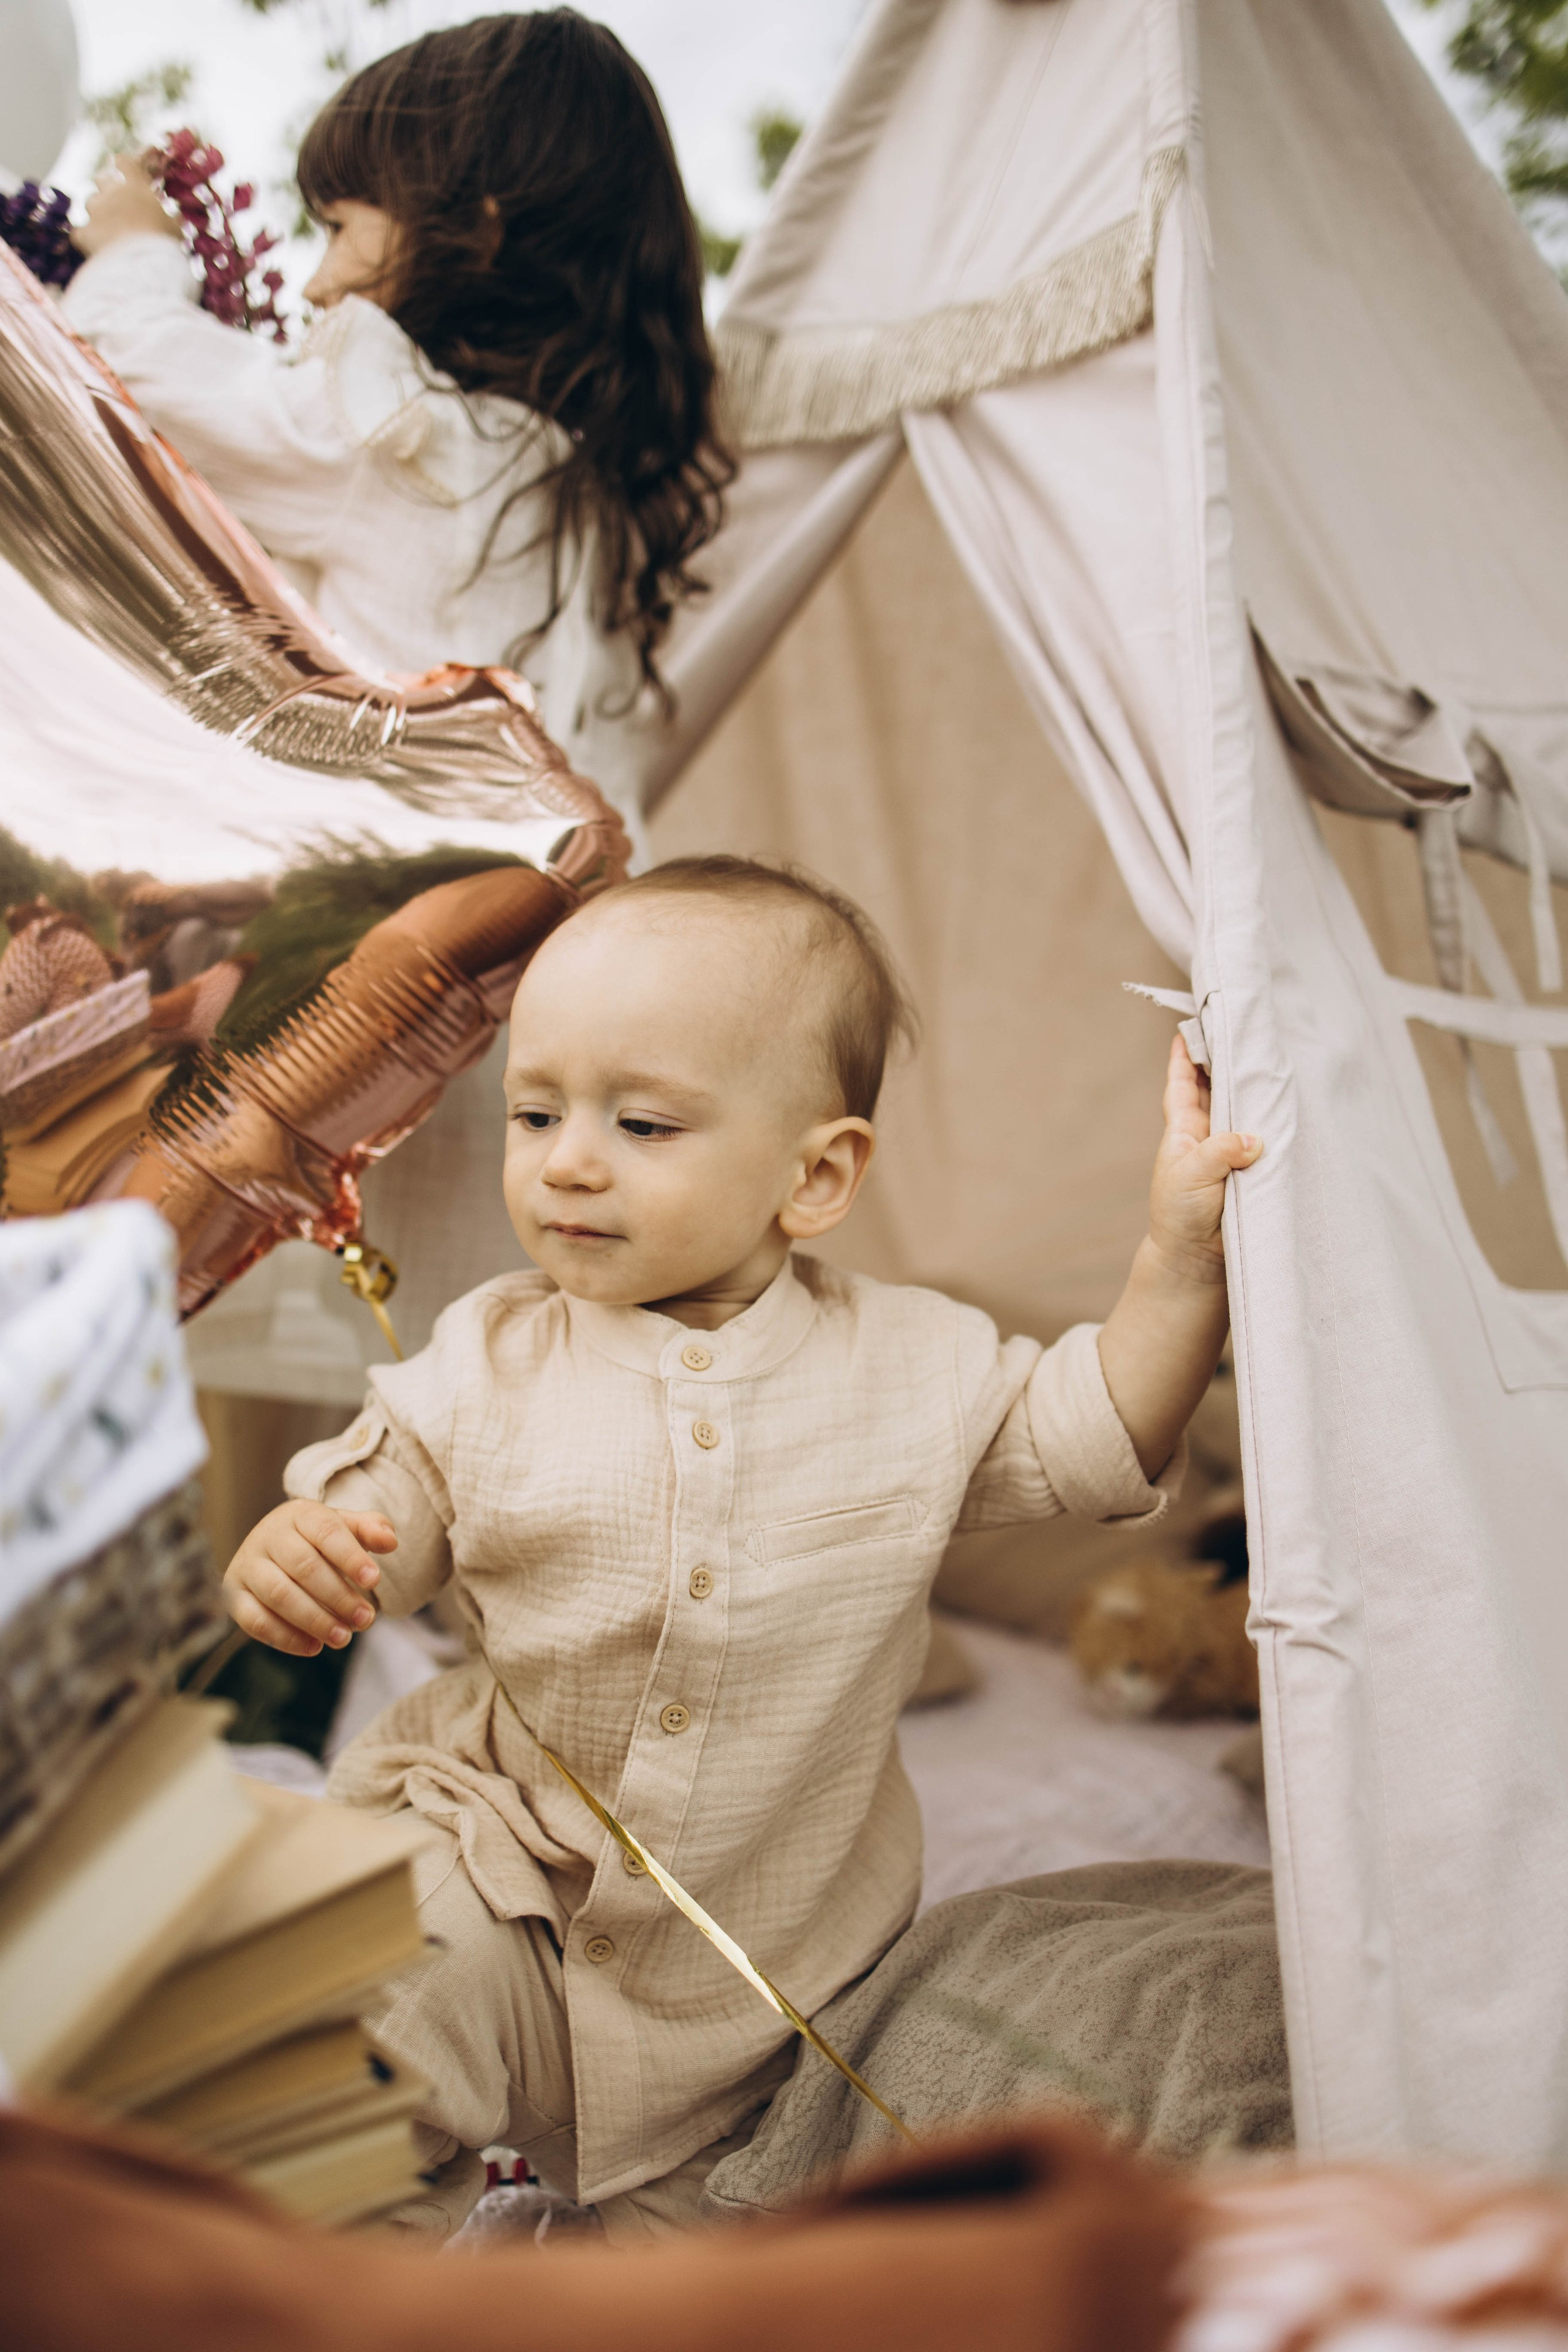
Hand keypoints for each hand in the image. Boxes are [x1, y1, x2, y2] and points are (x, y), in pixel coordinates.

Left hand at [73, 152, 180, 258]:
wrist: (142, 265)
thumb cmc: (163, 244)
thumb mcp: (173, 230)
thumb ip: (169, 221)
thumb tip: (175, 220)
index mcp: (136, 188)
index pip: (126, 163)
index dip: (123, 163)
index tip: (121, 163)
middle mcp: (112, 194)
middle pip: (102, 179)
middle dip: (106, 187)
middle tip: (114, 200)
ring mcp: (96, 212)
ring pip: (89, 202)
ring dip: (97, 211)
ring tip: (106, 227)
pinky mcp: (85, 233)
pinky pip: (79, 232)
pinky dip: (85, 238)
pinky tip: (92, 247)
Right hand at [223, 1500, 397, 1658]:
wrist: (274, 1546)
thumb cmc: (318, 1539)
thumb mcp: (345, 1527)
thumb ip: (370, 1529)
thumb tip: (389, 1542)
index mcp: (299, 1514)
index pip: (326, 1532)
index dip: (351, 1557)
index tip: (375, 1580)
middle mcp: (268, 1536)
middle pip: (304, 1567)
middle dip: (339, 1597)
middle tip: (366, 1620)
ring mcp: (247, 1565)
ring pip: (279, 1594)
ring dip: (314, 1620)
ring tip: (343, 1638)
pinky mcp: (234, 1594)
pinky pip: (255, 1620)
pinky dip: (285, 1637)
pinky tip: (314, 1647)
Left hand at [1146, 1035, 1262, 1278]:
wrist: (1197, 1263)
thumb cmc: (1181, 1217)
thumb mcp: (1191, 1176)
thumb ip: (1220, 1151)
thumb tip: (1255, 1138)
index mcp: (1184, 1131)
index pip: (1182, 1084)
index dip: (1185, 1056)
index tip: (1189, 1026)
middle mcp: (1210, 1136)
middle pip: (1219, 1088)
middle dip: (1229, 1061)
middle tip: (1245, 1030)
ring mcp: (1234, 1153)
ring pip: (1246, 1111)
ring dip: (1257, 1090)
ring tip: (1274, 1058)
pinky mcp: (1257, 1172)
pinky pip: (1269, 1140)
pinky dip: (1278, 1123)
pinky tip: (1294, 1105)